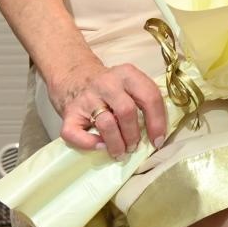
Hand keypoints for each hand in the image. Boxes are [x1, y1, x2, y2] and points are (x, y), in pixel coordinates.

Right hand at [48, 58, 167, 158]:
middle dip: (134, 135)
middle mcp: (107, 83)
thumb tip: (158, 133)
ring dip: (117, 143)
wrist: (74, 76)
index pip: (149, 96)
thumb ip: (143, 99)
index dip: (157, 122)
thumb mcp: (129, 83)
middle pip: (127, 111)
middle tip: (134, 147)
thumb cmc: (110, 87)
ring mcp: (86, 98)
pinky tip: (100, 146)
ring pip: (106, 124)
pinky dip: (90, 144)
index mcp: (127, 74)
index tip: (158, 141)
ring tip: (121, 152)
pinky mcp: (69, 113)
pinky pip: (77, 134)